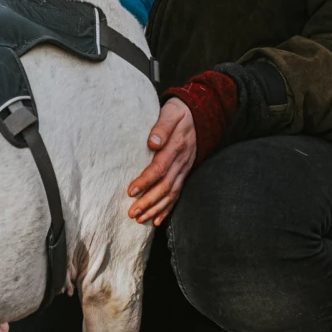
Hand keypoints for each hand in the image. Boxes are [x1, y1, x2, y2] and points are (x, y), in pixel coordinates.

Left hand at [127, 98, 196, 226]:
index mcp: (176, 147)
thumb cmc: (180, 112)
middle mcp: (181, 161)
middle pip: (164, 186)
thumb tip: (152, 142)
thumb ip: (162, 126)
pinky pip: (177, 193)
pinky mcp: (185, 173)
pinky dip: (167, 208)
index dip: (145, 181)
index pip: (159, 168)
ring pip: (171, 193)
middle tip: (132, 213)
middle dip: (148, 202)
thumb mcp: (171, 112)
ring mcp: (184, 169)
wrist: (200, 114)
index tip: (131, 191)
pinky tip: (157, 219)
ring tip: (140, 219)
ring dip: (155, 208)